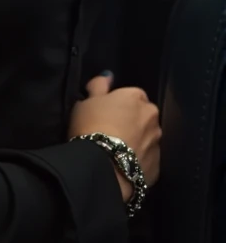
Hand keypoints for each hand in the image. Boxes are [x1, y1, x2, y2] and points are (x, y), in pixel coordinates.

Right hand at [68, 73, 160, 199]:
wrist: (102, 166)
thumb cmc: (91, 126)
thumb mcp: (86, 101)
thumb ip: (99, 86)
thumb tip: (107, 76)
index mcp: (136, 97)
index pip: (131, 95)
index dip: (118, 104)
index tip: (106, 113)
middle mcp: (152, 117)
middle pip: (143, 115)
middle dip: (132, 121)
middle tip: (112, 131)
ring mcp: (157, 142)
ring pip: (147, 137)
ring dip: (137, 140)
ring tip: (118, 151)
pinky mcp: (157, 166)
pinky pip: (147, 158)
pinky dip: (138, 159)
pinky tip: (124, 165)